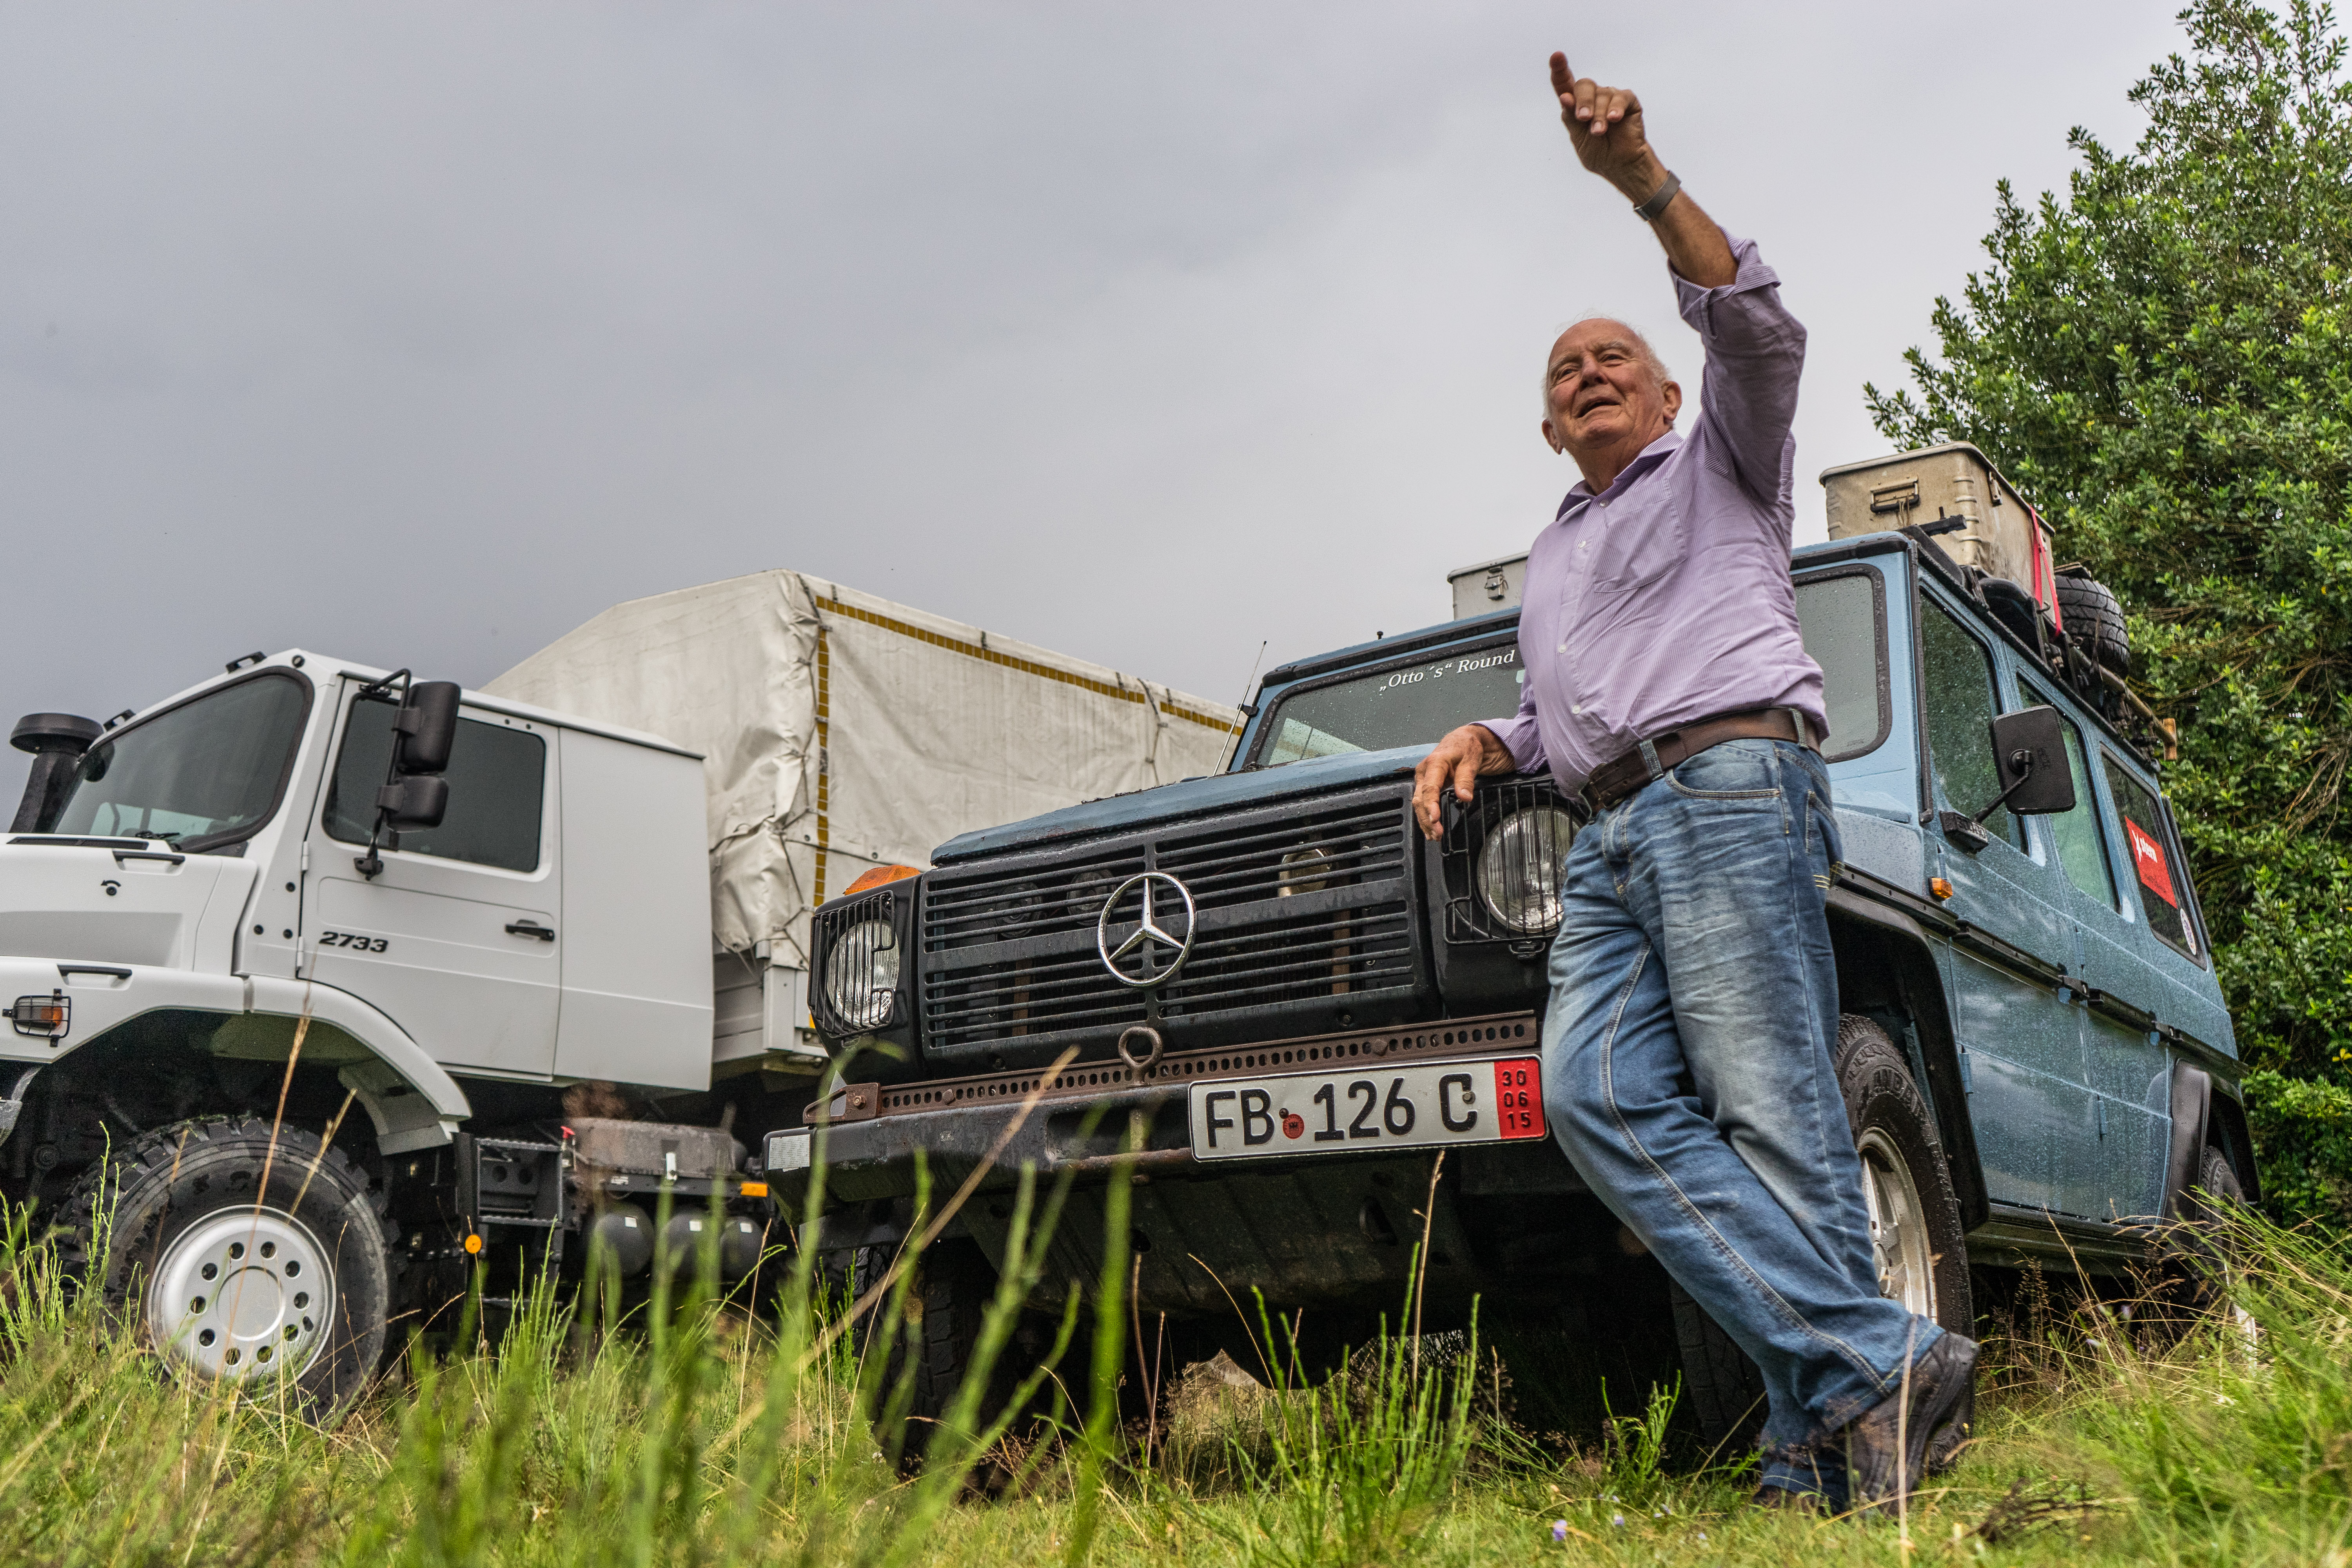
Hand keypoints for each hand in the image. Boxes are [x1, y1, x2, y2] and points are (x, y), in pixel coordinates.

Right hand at [1411, 724, 1515, 839]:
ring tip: (1434, 836)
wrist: (1464, 739)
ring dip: (1424, 820)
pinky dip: (1425, 816)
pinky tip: (1429, 828)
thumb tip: (1464, 797)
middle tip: (1437, 834)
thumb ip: (1466, 779)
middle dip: (1427, 818)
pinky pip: (1422, 801)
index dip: (1431, 805)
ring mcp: (1423, 778)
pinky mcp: (1425, 784)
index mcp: (1435, 762)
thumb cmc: (1467, 747)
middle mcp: (1424, 771)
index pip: (1429, 787)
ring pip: (1418, 802)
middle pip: (1420, 798)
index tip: (1435, 819)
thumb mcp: (1471, 760)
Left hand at [1549, 52, 1664, 201]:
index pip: (1564, 84)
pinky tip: (1614, 120)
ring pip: (1602, 94)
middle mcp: (1593, 98)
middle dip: (1582, 101)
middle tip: (1583, 119)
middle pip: (1584, 85)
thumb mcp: (1578, 137)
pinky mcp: (1628, 102)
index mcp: (1576, 105)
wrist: (1620, 166)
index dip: (1559, 70)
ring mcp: (1610, 98)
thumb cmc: (1599, 153)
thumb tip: (1565, 97)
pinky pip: (1620, 97)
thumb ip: (1571, 117)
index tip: (1556, 57)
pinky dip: (1615, 108)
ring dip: (1599, 115)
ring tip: (1600, 132)